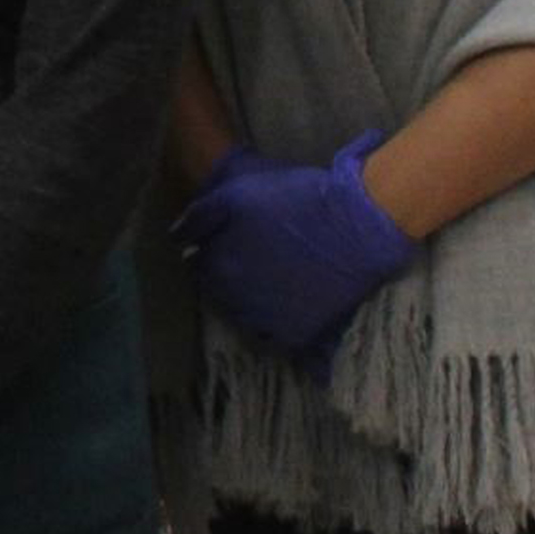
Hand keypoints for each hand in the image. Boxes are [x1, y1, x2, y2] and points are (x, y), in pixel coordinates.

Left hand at [172, 128, 415, 373]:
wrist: (358, 226)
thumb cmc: (294, 202)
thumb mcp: (236, 194)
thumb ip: (198, 217)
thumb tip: (177, 239)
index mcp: (217, 269)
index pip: (198, 266)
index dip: (211, 250)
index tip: (229, 240)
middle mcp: (237, 303)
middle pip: (220, 294)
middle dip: (227, 277)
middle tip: (253, 257)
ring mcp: (269, 323)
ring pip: (244, 318)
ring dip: (248, 302)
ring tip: (270, 279)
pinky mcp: (300, 336)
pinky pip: (275, 339)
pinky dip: (274, 328)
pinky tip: (287, 306)